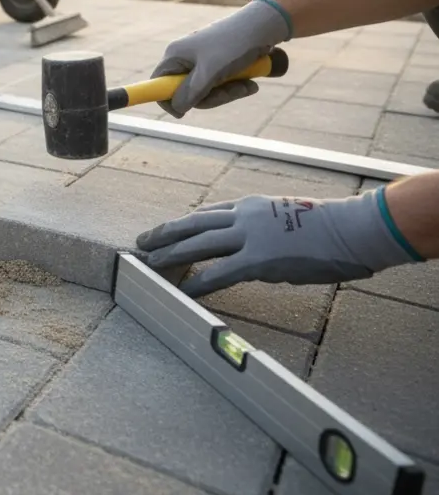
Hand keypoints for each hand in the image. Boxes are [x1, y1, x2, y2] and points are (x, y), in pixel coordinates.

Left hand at [134, 188, 420, 298]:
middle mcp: (245, 216)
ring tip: (149, 263)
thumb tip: (258, 248)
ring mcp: (249, 237)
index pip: (209, 212)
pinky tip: (183, 289)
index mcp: (253, 205)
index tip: (170, 229)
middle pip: (193, 223)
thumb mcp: (290, 217)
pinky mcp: (258, 260)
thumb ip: (267, 229)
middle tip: (142, 241)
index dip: (185, 223)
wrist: (353, 229)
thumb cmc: (331, 227)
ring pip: (197, 243)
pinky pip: (219, 272)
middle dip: (164, 232)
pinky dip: (198, 281)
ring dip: (170, 253)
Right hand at [152, 0, 291, 116]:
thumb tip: (176, 109)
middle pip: (186, 92)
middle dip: (211, 97)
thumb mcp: (211, 72)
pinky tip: (250, 83)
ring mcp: (202, 60)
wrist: (265, 25)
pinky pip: (219, 84)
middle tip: (230, 93)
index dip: (168, 101)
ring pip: (206, 91)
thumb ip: (191, 92)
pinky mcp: (218, 62)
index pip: (158, 84)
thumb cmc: (235, 45)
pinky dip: (234, 86)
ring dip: (227, 93)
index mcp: (175, 55)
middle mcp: (185, 57)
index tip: (182, 114)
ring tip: (248, 85)